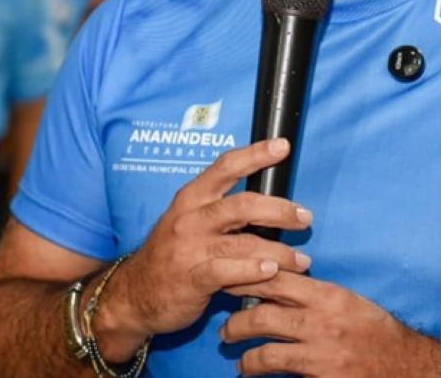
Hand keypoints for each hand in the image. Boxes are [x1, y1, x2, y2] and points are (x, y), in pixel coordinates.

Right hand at [93, 138, 312, 359]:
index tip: (283, 146)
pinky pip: (227, 271)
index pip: (226, 167)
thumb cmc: (172, 255)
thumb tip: (269, 204)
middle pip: (243, 205)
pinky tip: (271, 272)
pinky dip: (253, 271)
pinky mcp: (191, 278)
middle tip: (305, 218)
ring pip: (243, 242)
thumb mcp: (189, 222)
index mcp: (192, 197)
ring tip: (301, 260)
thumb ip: (222, 210)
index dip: (256, 154)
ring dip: (279, 251)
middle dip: (280, 210)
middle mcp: (190, 218)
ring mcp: (189, 248)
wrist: (134, 294)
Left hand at [222, 272, 440, 376]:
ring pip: (266, 352)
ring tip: (239, 359)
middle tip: (227, 329)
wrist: (406, 365)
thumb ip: (314, 295)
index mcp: (327, 296)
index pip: (276, 280)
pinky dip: (263, 376)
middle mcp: (320, 322)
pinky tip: (254, 375)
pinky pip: (281, 376)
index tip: (226, 280)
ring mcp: (319, 354)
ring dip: (245, 356)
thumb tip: (276, 287)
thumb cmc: (376, 332)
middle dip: (236, 323)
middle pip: (262, 316)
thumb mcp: (347, 302)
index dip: (245, 278)